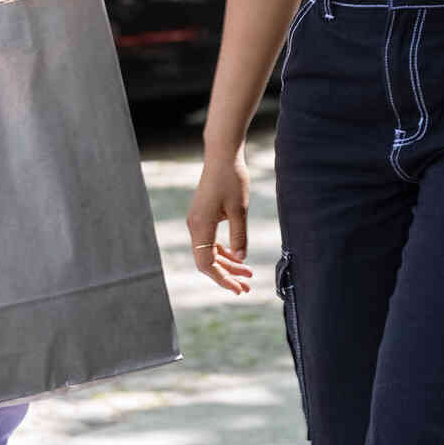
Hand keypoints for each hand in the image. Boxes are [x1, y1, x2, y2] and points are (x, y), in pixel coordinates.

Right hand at [185, 146, 253, 294]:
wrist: (222, 156)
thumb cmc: (231, 179)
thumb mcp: (240, 210)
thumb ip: (239, 237)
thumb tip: (241, 260)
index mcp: (201, 226)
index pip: (206, 263)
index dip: (222, 279)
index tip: (239, 289)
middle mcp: (195, 226)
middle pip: (207, 261)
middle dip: (226, 275)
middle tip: (247, 287)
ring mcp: (197, 221)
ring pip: (209, 252)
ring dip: (227, 264)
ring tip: (248, 274)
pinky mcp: (203, 216)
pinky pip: (210, 241)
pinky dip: (224, 251)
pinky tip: (238, 257)